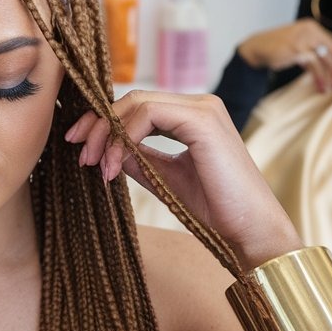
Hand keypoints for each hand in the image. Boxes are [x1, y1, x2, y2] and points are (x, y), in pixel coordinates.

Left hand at [66, 90, 300, 268]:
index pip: (137, 106)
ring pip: (136, 104)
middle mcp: (199, 105)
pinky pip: (148, 116)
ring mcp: (203, 109)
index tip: (82, 148)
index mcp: (193, 116)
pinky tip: (115, 165)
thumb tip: (108, 150)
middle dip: (99, 126)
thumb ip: (139, 159)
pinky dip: (124, 138)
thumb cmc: (214, 209)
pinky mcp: (202, 120)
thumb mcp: (165, 179)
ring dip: (108, 134)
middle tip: (82, 156)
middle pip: (133, 100)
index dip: (105, 123)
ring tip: (98, 166)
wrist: (249, 230)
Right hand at [238, 20, 331, 93]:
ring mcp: (304, 38)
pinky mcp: (297, 48)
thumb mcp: (302, 48)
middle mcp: (311, 30)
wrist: (257, 48)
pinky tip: (322, 88)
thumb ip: (321, 52)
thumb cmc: (281, 49)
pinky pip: (314, 66)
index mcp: (314, 28)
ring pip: (327, 60)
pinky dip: (320, 78)